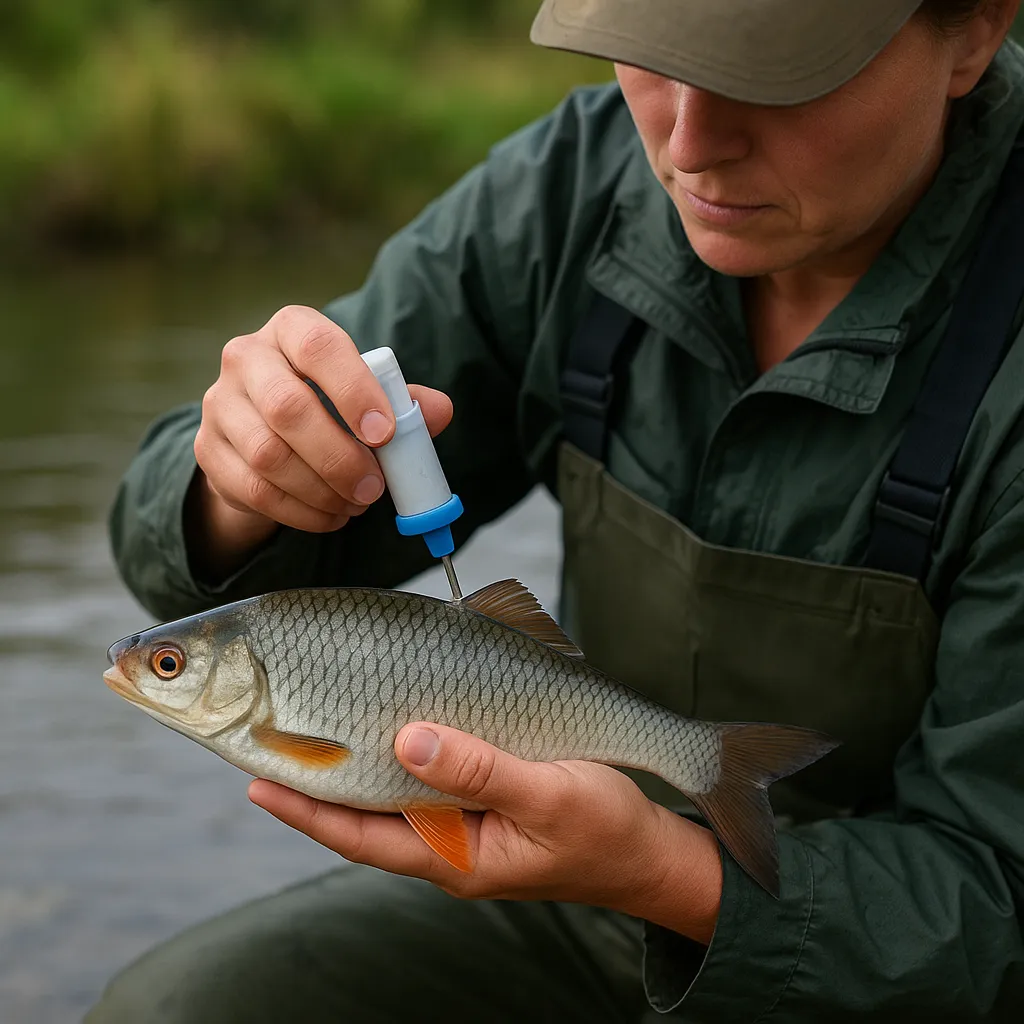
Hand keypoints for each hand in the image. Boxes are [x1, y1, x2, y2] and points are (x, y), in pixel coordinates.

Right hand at [188, 305, 452, 576]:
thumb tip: (441, 411)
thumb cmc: (330, 406)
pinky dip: (301, 512)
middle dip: (338, 456)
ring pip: (268, 454)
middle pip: (286, 406)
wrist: (267, 435)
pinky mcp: (208, 450)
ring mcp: (220, 404)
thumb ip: (405, 404)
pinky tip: (330, 516)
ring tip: (356, 503)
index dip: (354, 390)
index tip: (384, 433)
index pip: (319, 346)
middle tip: (373, 488)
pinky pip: (255, 490)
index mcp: (292, 329)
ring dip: (322, 489)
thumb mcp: (369, 397)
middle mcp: (246, 357)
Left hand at [249, 723, 723, 943]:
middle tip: (264, 743)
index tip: (255, 780)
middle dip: (314, 782)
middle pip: (365, 814)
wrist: (651, 854)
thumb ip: (481, 770)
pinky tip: (390, 733)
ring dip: (352, 765)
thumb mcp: (548, 798)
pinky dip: (398, 758)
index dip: (306, 808)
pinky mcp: (485, 805)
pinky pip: (426, 783)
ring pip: (393, 796)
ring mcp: (466, 827)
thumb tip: (409, 739)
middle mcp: (450, 844)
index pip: (360, 834)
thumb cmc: (607, 831)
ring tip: (309, 730)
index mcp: (456, 857)